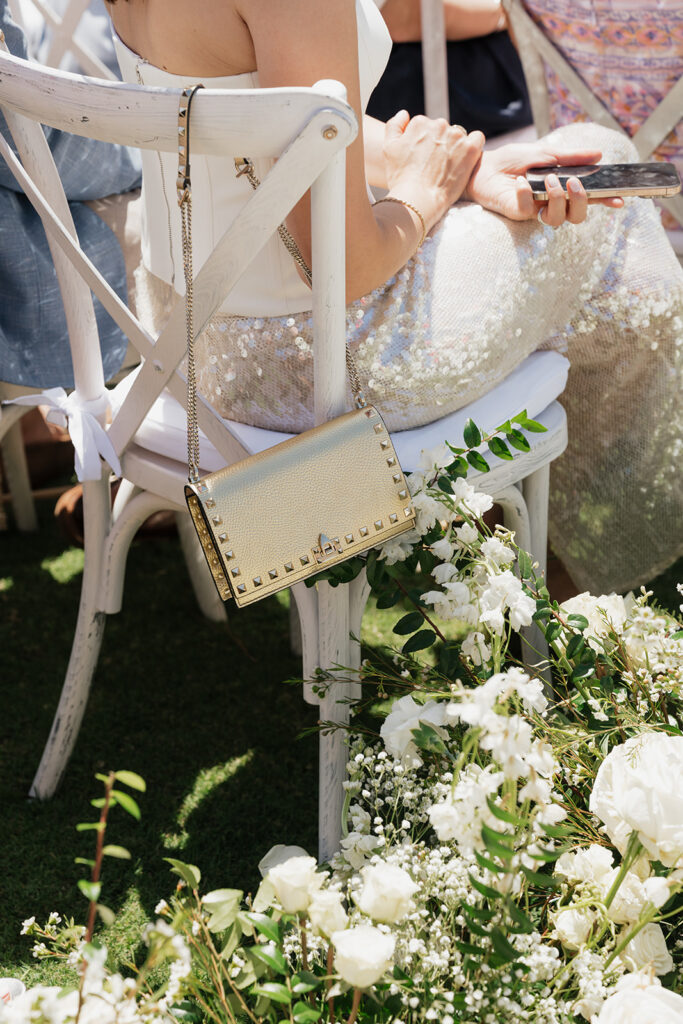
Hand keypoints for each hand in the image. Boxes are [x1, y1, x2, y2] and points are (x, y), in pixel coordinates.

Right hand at [383, 111, 485, 228]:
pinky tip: (465, 160)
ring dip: (455, 147)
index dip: (424, 144)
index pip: (426, 126)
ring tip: (448, 167)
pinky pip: (478, 138)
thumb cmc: (401, 178)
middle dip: (440, 144)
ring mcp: (455, 136)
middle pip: (443, 130)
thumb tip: (405, 114)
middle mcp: (438, 124)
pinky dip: (473, 147)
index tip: (422, 159)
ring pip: (458, 135)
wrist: (417, 199)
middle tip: (435, 166)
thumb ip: (394, 126)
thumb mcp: (389, 150)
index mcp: (419, 122)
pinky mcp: (470, 148)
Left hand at [463, 143, 623, 224]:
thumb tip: (599, 155)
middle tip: (572, 183)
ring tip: (548, 180)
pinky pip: (527, 210)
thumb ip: (571, 157)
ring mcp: (534, 210)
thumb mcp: (545, 153)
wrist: (483, 165)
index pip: (587, 198)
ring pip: (557, 220)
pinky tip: (520, 182)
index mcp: (561, 190)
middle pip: (577, 216)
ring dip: (557, 199)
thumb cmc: (512, 160)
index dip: (604, 201)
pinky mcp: (516, 212)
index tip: (619, 199)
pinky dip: (526, 194)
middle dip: (580, 201)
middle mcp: (550, 203)